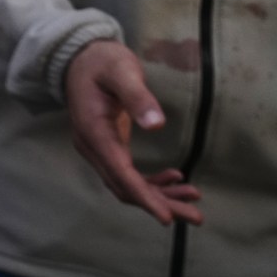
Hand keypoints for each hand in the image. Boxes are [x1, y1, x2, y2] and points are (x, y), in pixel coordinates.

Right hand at [64, 40, 202, 226]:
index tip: (165, 217)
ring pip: (127, 184)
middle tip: (196, 216)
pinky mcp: (107, 146)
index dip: (144, 196)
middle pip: (124, 187)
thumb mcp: (121, 71)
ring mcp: (98, 149)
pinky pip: (127, 173)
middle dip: (159, 203)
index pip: (120, 173)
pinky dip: (150, 182)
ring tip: (192, 198)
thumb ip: (137, 96)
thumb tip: (157, 125)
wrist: (80, 58)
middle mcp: (92, 147)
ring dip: (159, 196)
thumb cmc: (103, 62)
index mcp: (93, 132)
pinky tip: (175, 178)